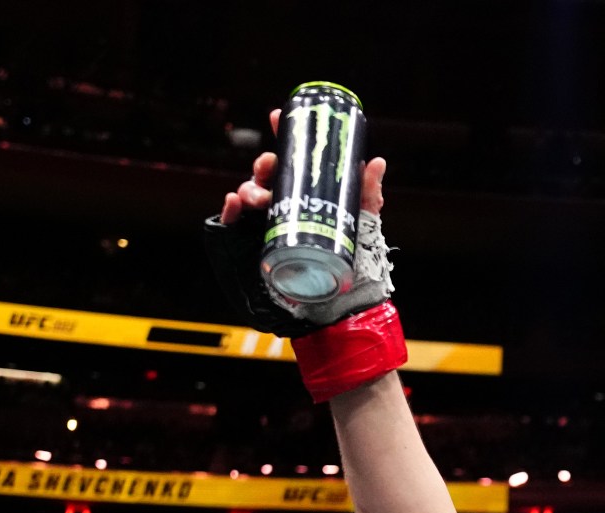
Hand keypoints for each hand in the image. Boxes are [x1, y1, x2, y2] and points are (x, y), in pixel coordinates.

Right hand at [204, 108, 393, 334]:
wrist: (342, 305)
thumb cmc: (354, 262)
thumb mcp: (364, 224)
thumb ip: (369, 194)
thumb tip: (375, 161)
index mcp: (305, 194)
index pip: (291, 160)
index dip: (282, 135)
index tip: (277, 116)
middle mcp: (282, 206)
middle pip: (266, 175)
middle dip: (264, 164)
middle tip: (270, 166)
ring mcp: (265, 225)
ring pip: (248, 195)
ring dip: (248, 187)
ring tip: (255, 195)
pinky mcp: (250, 247)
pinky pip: (231, 225)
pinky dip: (228, 211)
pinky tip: (232, 203)